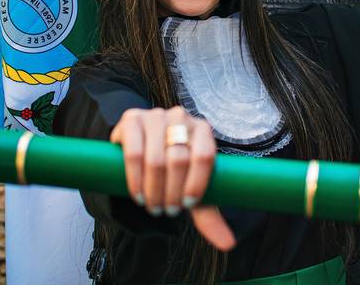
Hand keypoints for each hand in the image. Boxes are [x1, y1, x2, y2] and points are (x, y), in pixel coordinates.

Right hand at [110, 106, 235, 251]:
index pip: (205, 156)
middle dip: (172, 192)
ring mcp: (155, 115)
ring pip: (156, 159)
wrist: (141, 147)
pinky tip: (137, 194)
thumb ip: (208, 214)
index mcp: (202, 130)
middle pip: (179, 160)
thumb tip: (228, 244)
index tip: (187, 205)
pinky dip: (136, 179)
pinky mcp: (131, 119)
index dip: (197, 184)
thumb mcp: (191, 188)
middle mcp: (181, 117)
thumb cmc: (172, 170)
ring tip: (152, 206)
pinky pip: (133, 152)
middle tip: (166, 211)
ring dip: (153, 190)